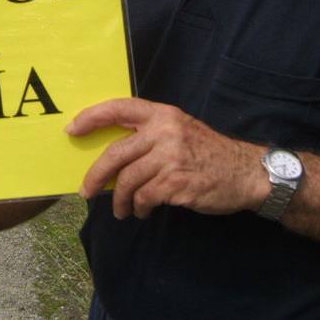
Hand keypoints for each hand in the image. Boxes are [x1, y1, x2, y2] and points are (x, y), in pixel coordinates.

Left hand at [66, 97, 264, 218]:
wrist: (247, 173)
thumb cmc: (209, 154)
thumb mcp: (180, 131)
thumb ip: (150, 135)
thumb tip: (112, 155)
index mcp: (162, 114)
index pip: (119, 108)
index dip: (91, 117)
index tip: (72, 130)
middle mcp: (164, 132)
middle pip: (115, 153)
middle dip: (96, 175)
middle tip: (86, 191)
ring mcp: (171, 157)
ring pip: (128, 180)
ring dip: (119, 200)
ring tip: (121, 210)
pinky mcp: (176, 183)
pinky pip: (144, 197)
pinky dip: (139, 207)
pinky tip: (143, 211)